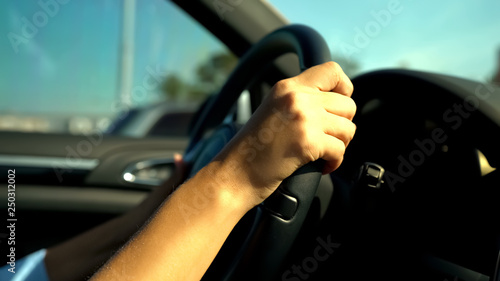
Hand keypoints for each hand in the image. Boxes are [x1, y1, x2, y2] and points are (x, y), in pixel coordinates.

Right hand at [213, 61, 355, 205]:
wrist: (235, 174)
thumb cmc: (253, 149)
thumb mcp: (273, 110)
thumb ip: (300, 101)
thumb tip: (336, 104)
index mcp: (287, 87)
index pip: (332, 71)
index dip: (344, 88)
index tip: (337, 107)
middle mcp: (297, 97)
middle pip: (347, 104)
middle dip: (342, 125)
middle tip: (327, 138)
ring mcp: (303, 118)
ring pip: (348, 128)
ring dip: (340, 145)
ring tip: (322, 153)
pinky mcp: (308, 142)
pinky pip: (340, 150)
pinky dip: (334, 162)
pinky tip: (321, 166)